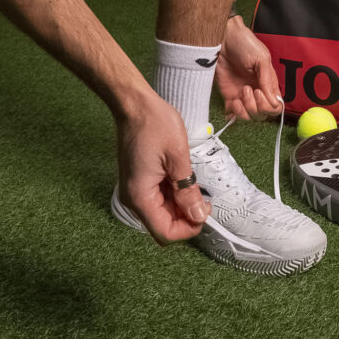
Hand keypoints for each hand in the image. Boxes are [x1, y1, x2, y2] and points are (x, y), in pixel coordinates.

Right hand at [115, 89, 211, 244]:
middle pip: (163, 224)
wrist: (135, 104)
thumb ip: (188, 191)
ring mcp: (134, 190)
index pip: (165, 233)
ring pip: (161, 212)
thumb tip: (199, 216)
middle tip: (203, 193)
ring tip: (192, 179)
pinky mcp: (137, 181)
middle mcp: (133, 199)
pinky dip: (172, 193)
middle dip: (185, 215)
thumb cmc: (155, 124)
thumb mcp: (178, 157)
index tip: (205, 209)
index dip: (188, 228)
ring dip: (180, 203)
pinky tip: (181, 175)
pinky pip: (156, 198)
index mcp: (140, 196)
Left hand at [215, 16, 282, 120]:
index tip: (259, 92)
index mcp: (269, 84)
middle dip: (255, 107)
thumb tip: (274, 101)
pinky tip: (232, 102)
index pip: (276, 107)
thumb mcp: (261, 58)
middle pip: (263, 115)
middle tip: (248, 89)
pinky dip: (233, 114)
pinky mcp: (229, 97)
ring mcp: (243, 96)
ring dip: (244, 110)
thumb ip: (267, 80)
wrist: (223, 40)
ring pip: (249, 117)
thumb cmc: (244, 44)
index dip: (268, 106)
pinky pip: (233, 115)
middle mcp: (258, 93)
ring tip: (240, 93)